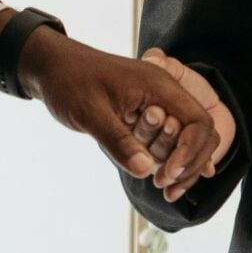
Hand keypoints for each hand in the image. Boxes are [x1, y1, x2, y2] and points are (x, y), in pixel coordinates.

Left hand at [22, 31, 219, 196]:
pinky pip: (170, 136)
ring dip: (180, 163)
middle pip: (201, 133)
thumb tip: (145, 170)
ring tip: (163, 187)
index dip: (190, 152)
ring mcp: (157, 102)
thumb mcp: (90, 112)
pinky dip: (171, 157)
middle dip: (188, 163)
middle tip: (164, 187)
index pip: (198, 121)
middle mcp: (164, 93)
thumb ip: (118, 141)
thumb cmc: (69, 81)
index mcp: (159, 86)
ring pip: (187, 137)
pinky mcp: (146, 113)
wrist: (50, 65)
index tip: (166, 174)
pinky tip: (168, 177)